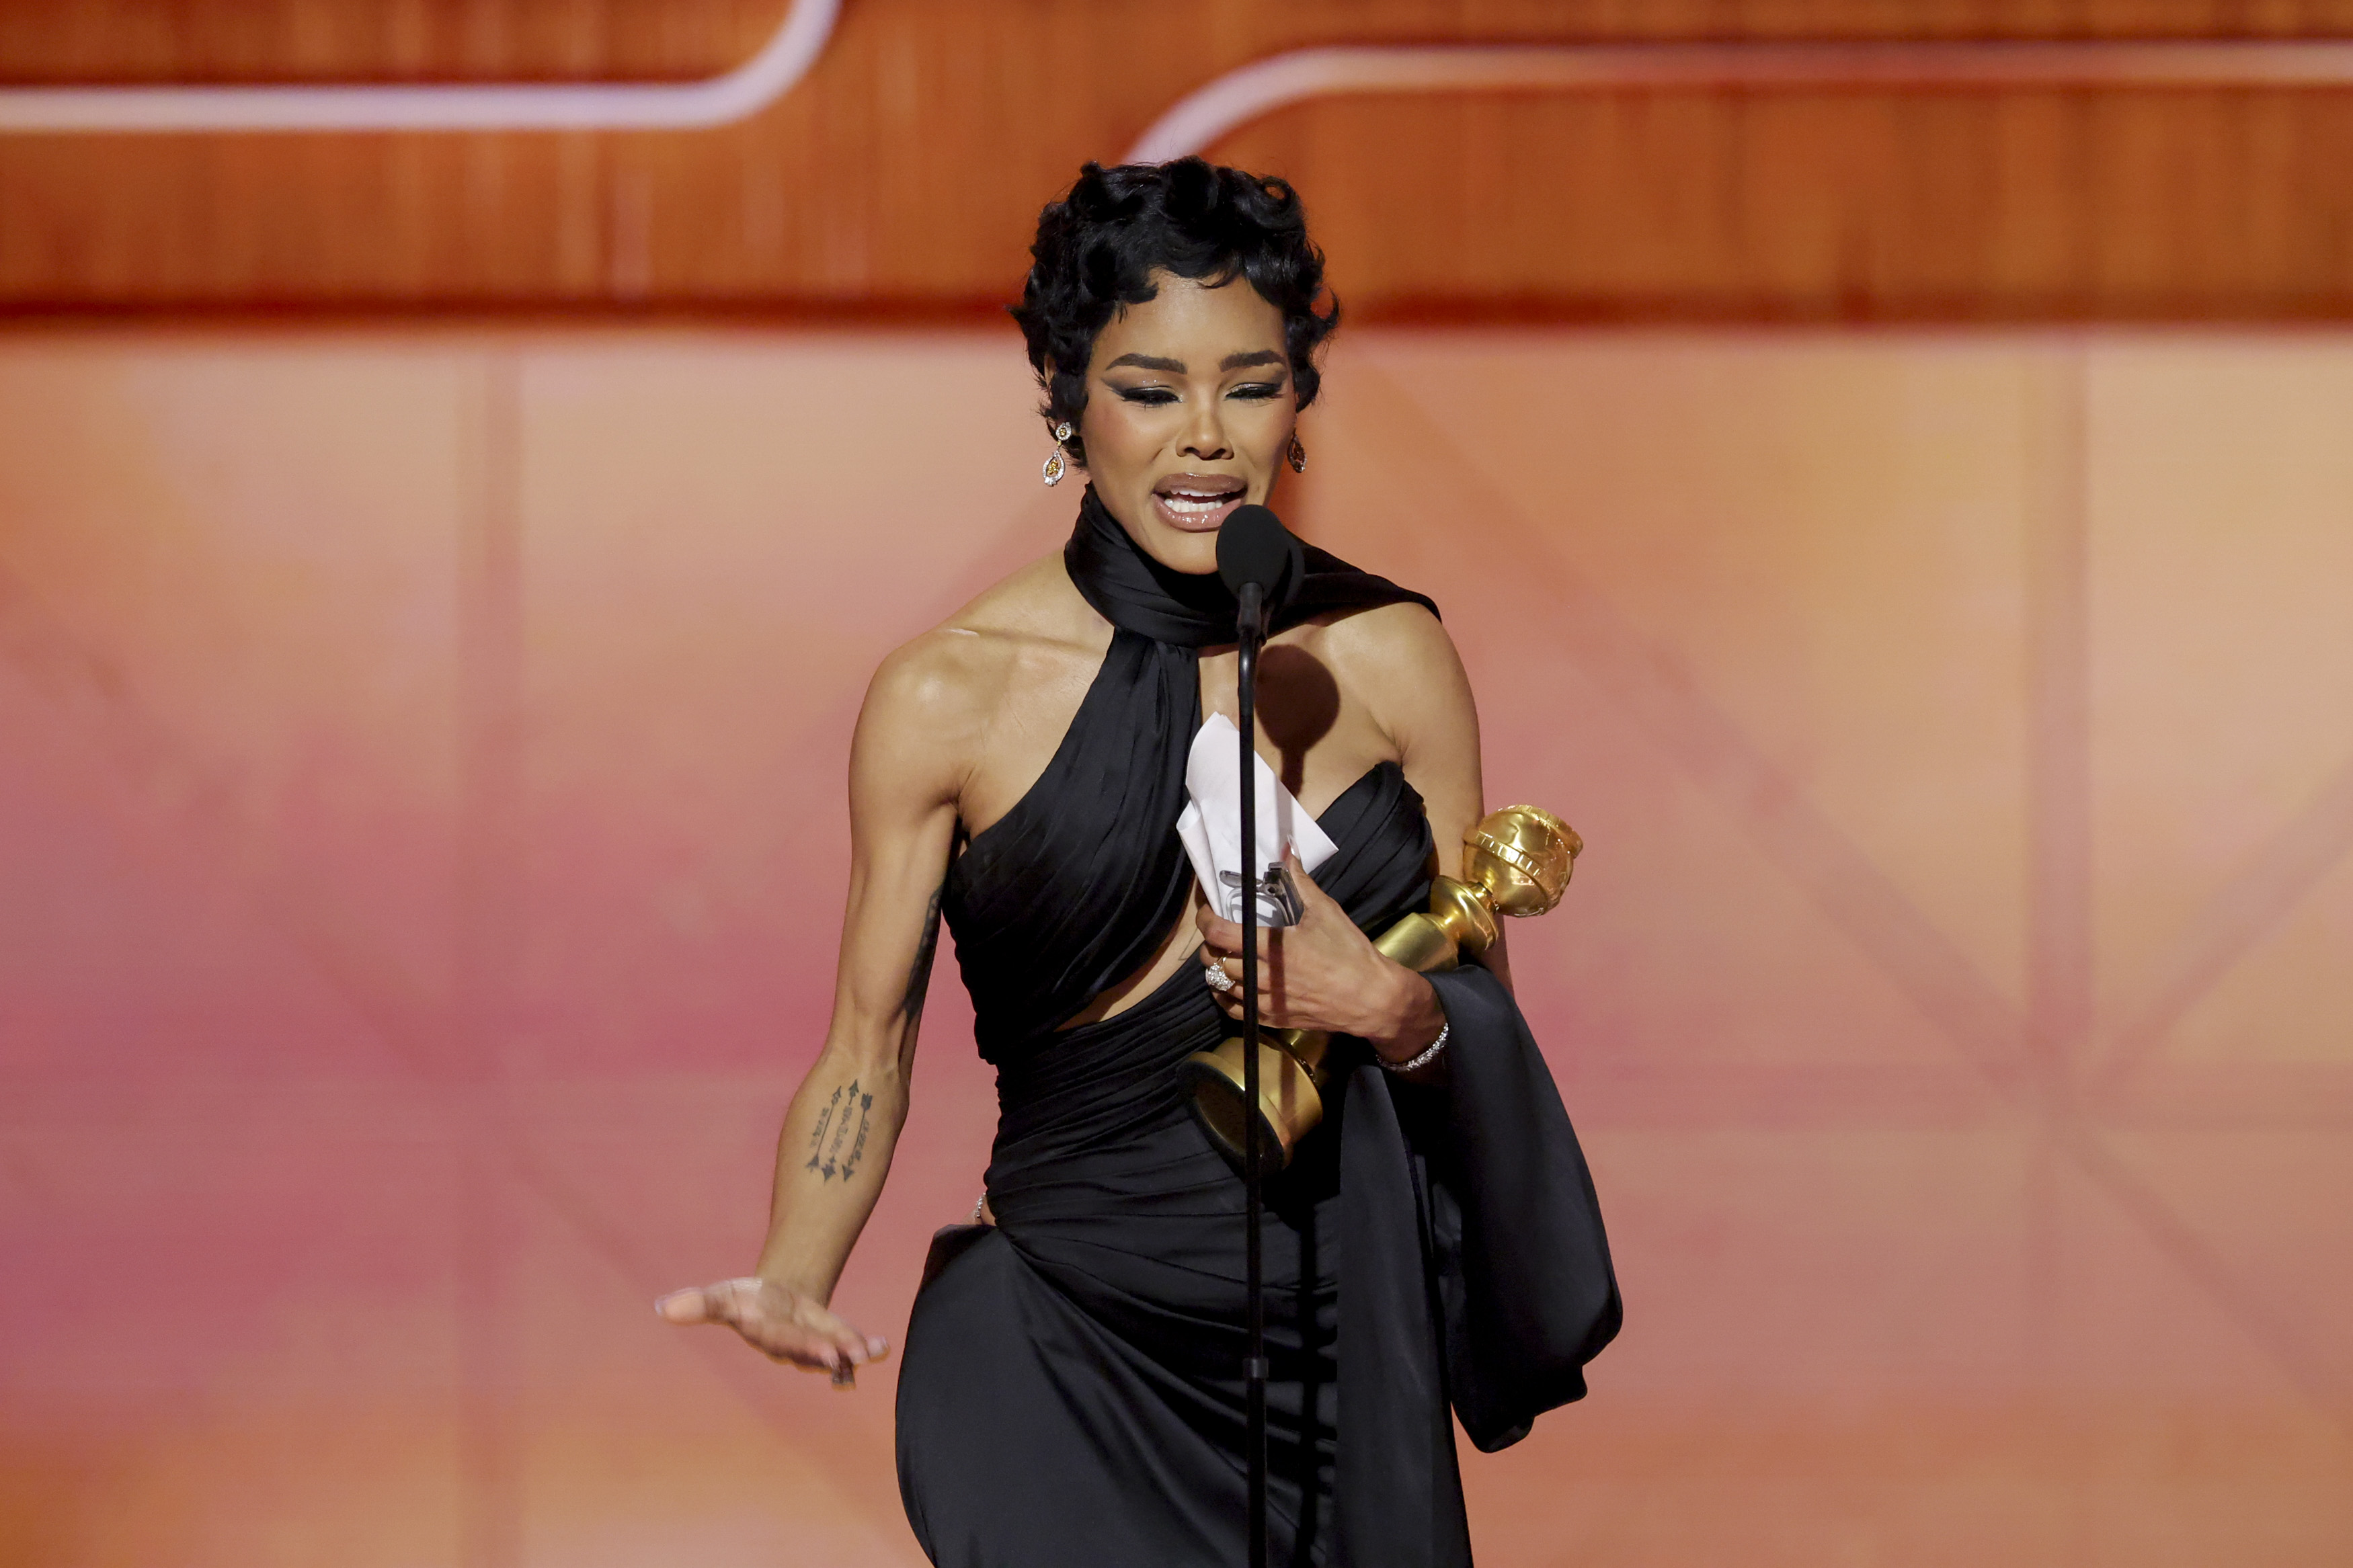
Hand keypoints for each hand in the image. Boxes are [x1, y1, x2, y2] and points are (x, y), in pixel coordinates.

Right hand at [657, 1276, 888, 1382]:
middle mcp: (792, 1347)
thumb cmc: (745, 1300)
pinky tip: (882, 1347)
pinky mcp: (833, 1339)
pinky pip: (851, 1347)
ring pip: (835, 1354)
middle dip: (824, 1353)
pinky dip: (867, 1348)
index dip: (796, 1344)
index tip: (815, 1348)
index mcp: (765, 1335)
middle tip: (839, 1356)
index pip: (780, 1340)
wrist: (773, 1301)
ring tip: (870, 1351)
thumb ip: (699, 1304)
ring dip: (852, 1354)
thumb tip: (662, 1308)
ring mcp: (814, 1346)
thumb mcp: (723, 1296)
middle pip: (809, 1351)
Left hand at [1195, 849, 1444, 1056]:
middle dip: (1210, 943)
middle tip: (1217, 931)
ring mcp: (1266, 1001)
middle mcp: (1263, 976)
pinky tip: (1230, 986)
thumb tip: (1286, 849)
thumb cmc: (1350, 953)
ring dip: (1216, 968)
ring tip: (1223, 955)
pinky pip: (1236, 1011)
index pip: (1218, 933)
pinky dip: (1225, 997)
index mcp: (1272, 947)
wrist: (1371, 998)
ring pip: (1221, 985)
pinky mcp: (1274, 1019)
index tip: (1207, 910)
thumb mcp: (1325, 911)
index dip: (1205, 919)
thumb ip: (1299, 880)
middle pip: (1214, 960)